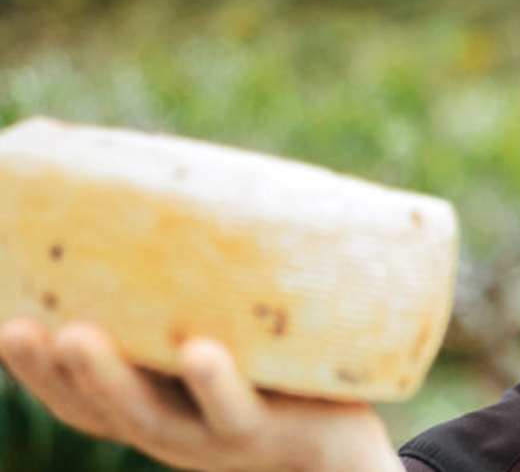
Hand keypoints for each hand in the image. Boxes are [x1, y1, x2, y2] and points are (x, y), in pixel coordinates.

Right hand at [0, 318, 403, 471]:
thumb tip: (172, 205)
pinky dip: (216, 384)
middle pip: (102, 408)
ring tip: (79, 337)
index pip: (79, 398)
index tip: (5, 327)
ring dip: (113, 378)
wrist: (352, 448)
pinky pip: (239, 408)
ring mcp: (220, 434)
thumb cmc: (282, 382)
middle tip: (23, 330)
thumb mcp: (229, 345)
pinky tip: (200, 352)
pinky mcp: (274, 426)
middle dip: (56, 370)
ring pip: (156, 414)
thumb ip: (194, 304)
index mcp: (155, 407)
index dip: (33, 371)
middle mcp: (175, 430)